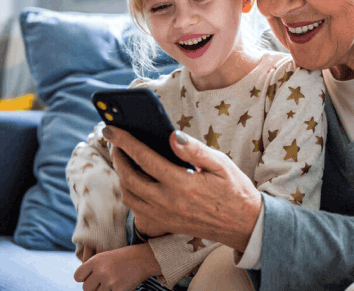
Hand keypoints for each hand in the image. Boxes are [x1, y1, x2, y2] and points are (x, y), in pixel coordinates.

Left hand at [73, 244, 159, 290]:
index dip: (84, 278)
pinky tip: (120, 285)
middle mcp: (100, 271)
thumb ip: (92, 269)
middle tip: (105, 280)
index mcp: (95, 261)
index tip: (93, 276)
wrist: (143, 258)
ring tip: (114, 282)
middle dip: (94, 286)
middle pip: (86, 288)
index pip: (77, 277)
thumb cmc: (122, 259)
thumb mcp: (104, 257)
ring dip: (104, 290)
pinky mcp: (118, 290)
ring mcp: (109, 282)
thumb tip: (84, 284)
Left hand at [106, 127, 261, 251]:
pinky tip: (133, 178)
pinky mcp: (164, 224)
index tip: (111, 129)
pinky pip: (136, 208)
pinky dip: (129, 191)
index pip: (145, 158)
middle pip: (129, 178)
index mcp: (183, 184)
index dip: (125, 141)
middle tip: (114, 140)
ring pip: (129, 195)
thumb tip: (172, 135)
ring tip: (122, 157)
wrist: (242, 224)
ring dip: (120, 174)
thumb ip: (194, 150)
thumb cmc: (234, 189)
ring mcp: (164, 216)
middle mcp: (169, 202)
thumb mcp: (221, 164)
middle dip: (117, 156)